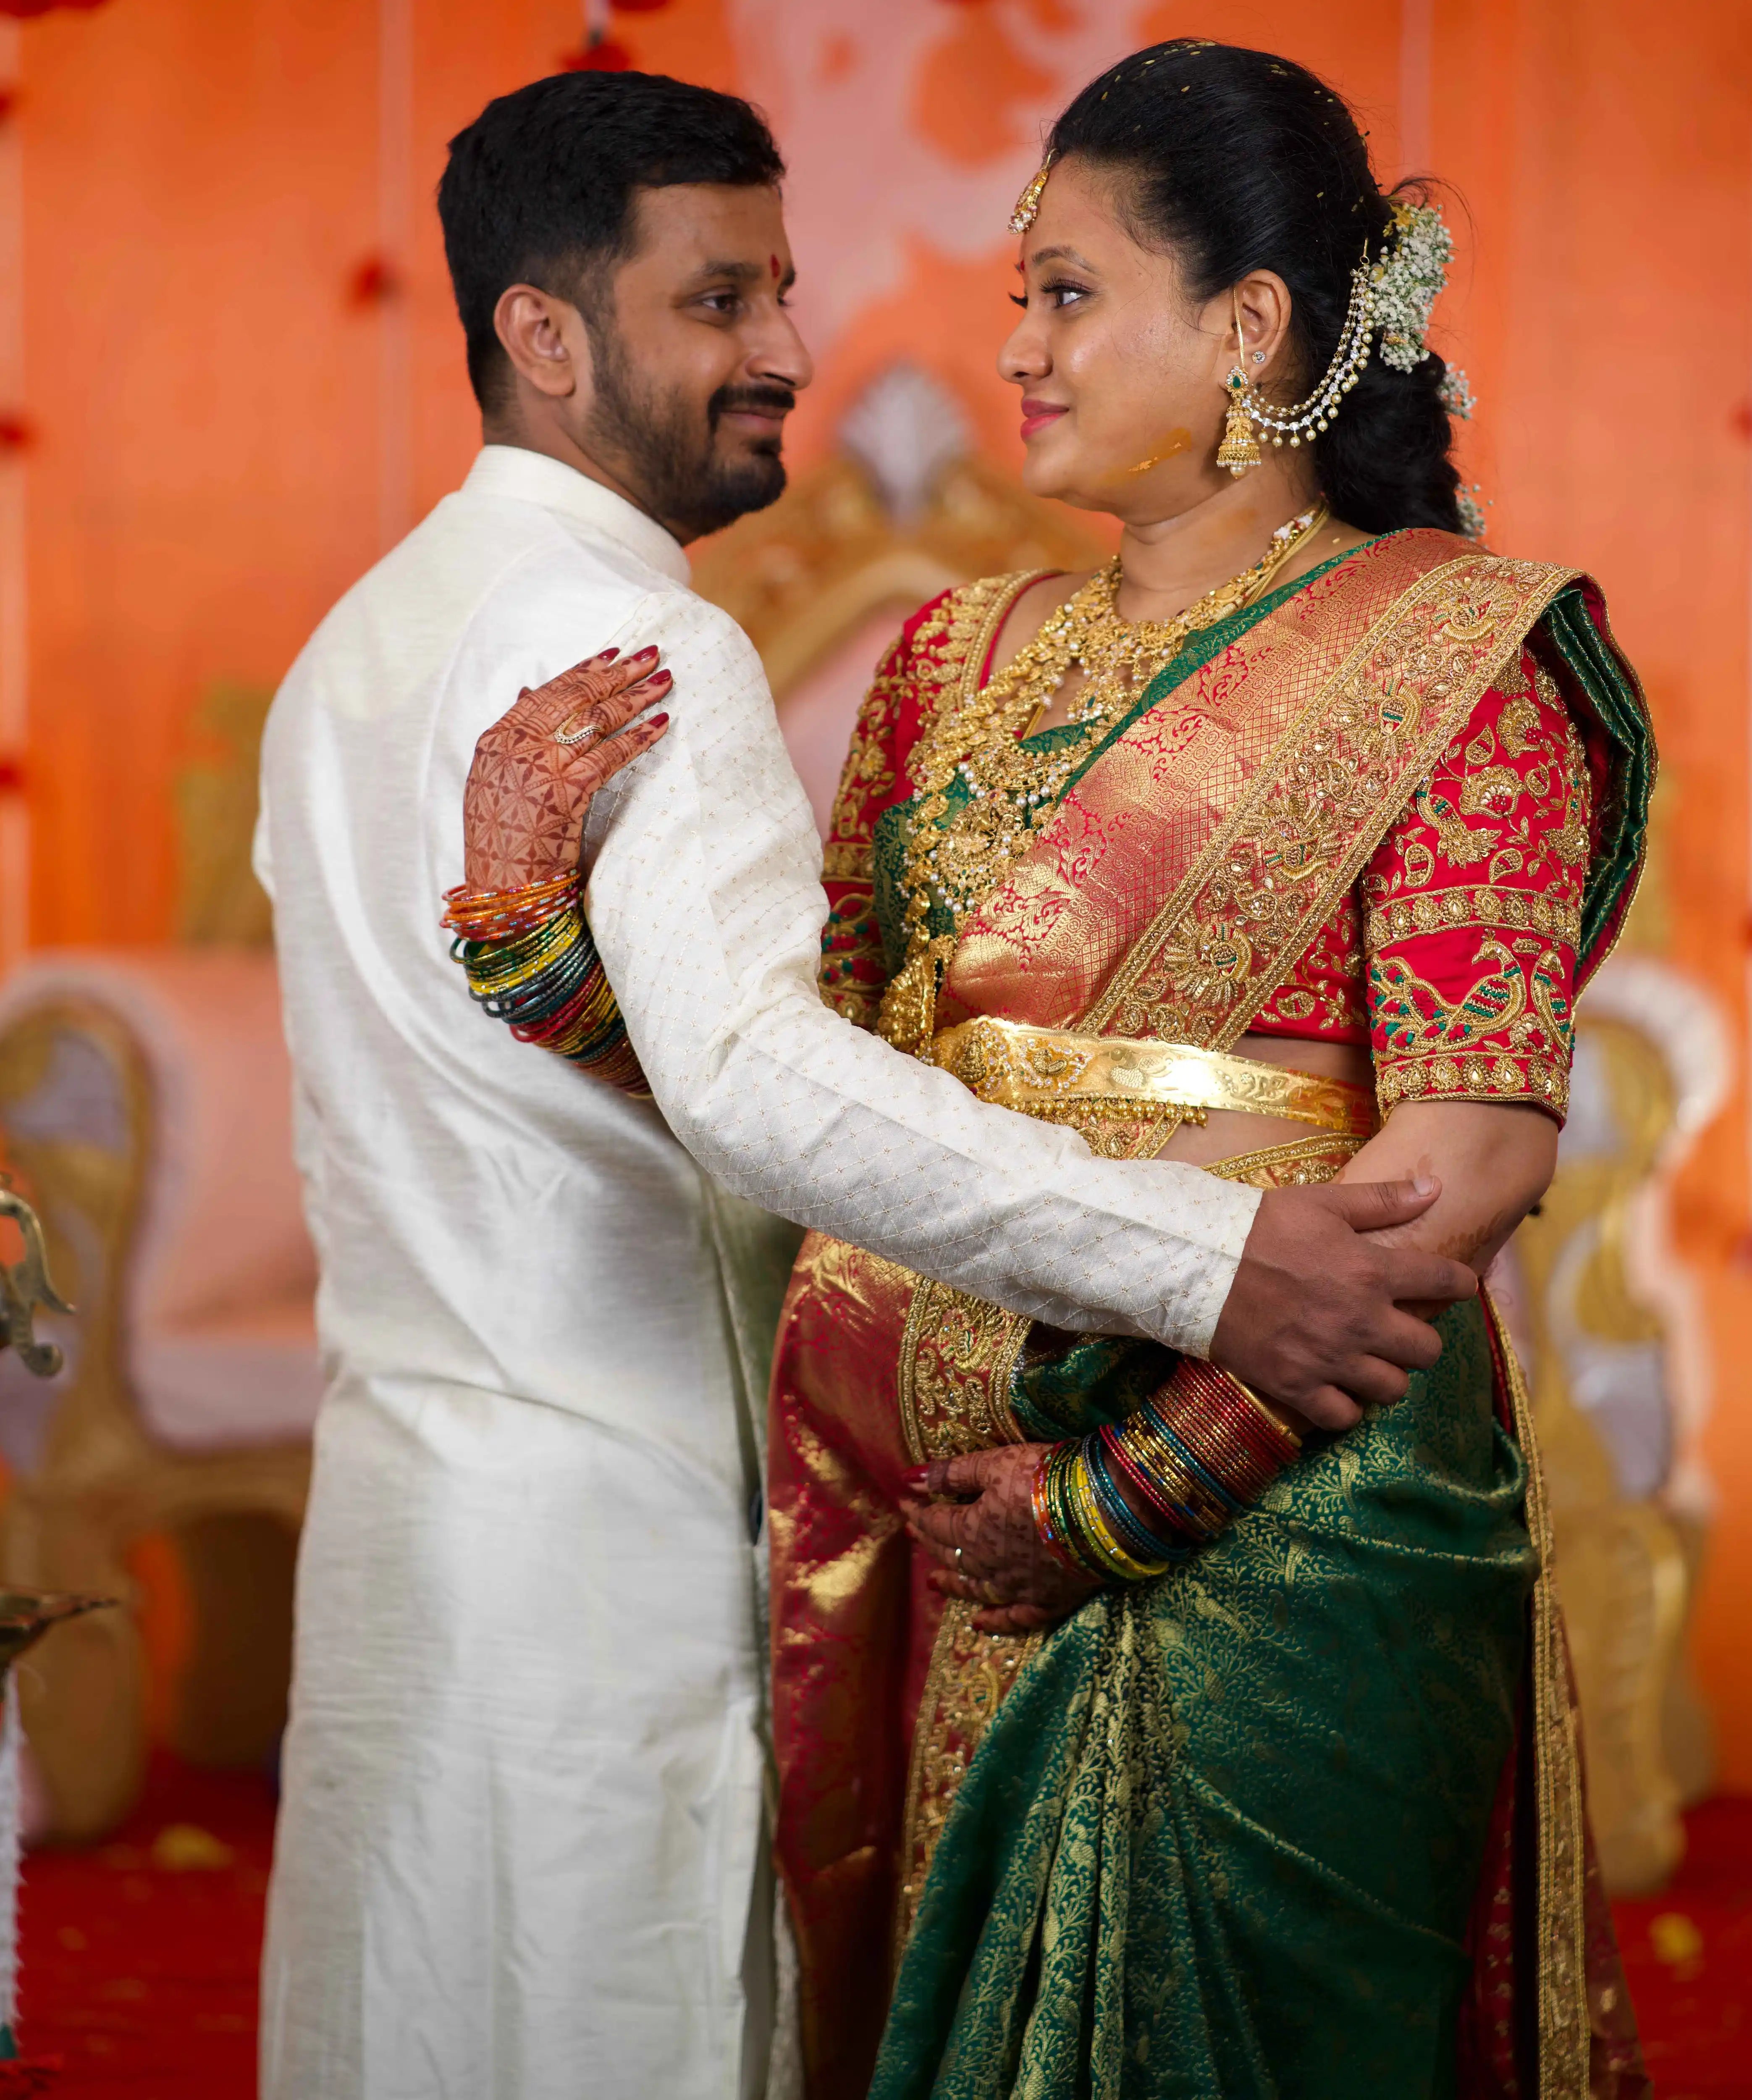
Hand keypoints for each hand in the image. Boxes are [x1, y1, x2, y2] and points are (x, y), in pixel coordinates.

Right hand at [464, 646, 671, 890]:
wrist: (500, 890)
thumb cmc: (501, 841)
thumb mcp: (494, 780)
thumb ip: (515, 736)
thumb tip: (530, 690)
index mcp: (497, 739)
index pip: (546, 692)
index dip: (583, 669)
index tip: (613, 653)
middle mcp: (516, 746)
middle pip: (575, 697)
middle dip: (618, 672)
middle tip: (652, 654)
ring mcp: (540, 767)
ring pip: (596, 719)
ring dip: (635, 696)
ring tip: (664, 679)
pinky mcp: (566, 792)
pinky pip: (610, 755)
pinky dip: (639, 737)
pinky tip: (662, 723)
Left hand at [904, 1447, 1099, 1635]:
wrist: (1105, 1512)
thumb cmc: (1047, 1478)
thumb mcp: (995, 1464)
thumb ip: (952, 1473)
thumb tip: (909, 1479)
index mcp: (972, 1531)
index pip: (936, 1522)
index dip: (918, 1511)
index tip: (904, 1500)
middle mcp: (988, 1565)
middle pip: (951, 1555)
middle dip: (930, 1542)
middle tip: (914, 1532)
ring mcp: (1017, 1588)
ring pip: (975, 1589)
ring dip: (953, 1584)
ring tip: (934, 1581)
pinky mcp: (1047, 1601)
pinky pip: (1014, 1618)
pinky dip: (994, 1621)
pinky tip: (979, 1623)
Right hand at [1208, 1176, 1476, 1433]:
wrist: (1196, 1262)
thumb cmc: (1260, 1227)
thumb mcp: (1322, 1202)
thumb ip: (1382, 1200)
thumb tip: (1435, 1188)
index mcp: (1371, 1270)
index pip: (1444, 1281)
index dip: (1460, 1284)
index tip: (1458, 1285)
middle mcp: (1359, 1320)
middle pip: (1426, 1350)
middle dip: (1420, 1340)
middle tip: (1401, 1331)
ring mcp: (1329, 1358)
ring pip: (1392, 1389)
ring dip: (1386, 1376)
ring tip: (1369, 1362)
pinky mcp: (1296, 1386)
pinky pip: (1344, 1417)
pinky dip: (1347, 1407)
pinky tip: (1337, 1388)